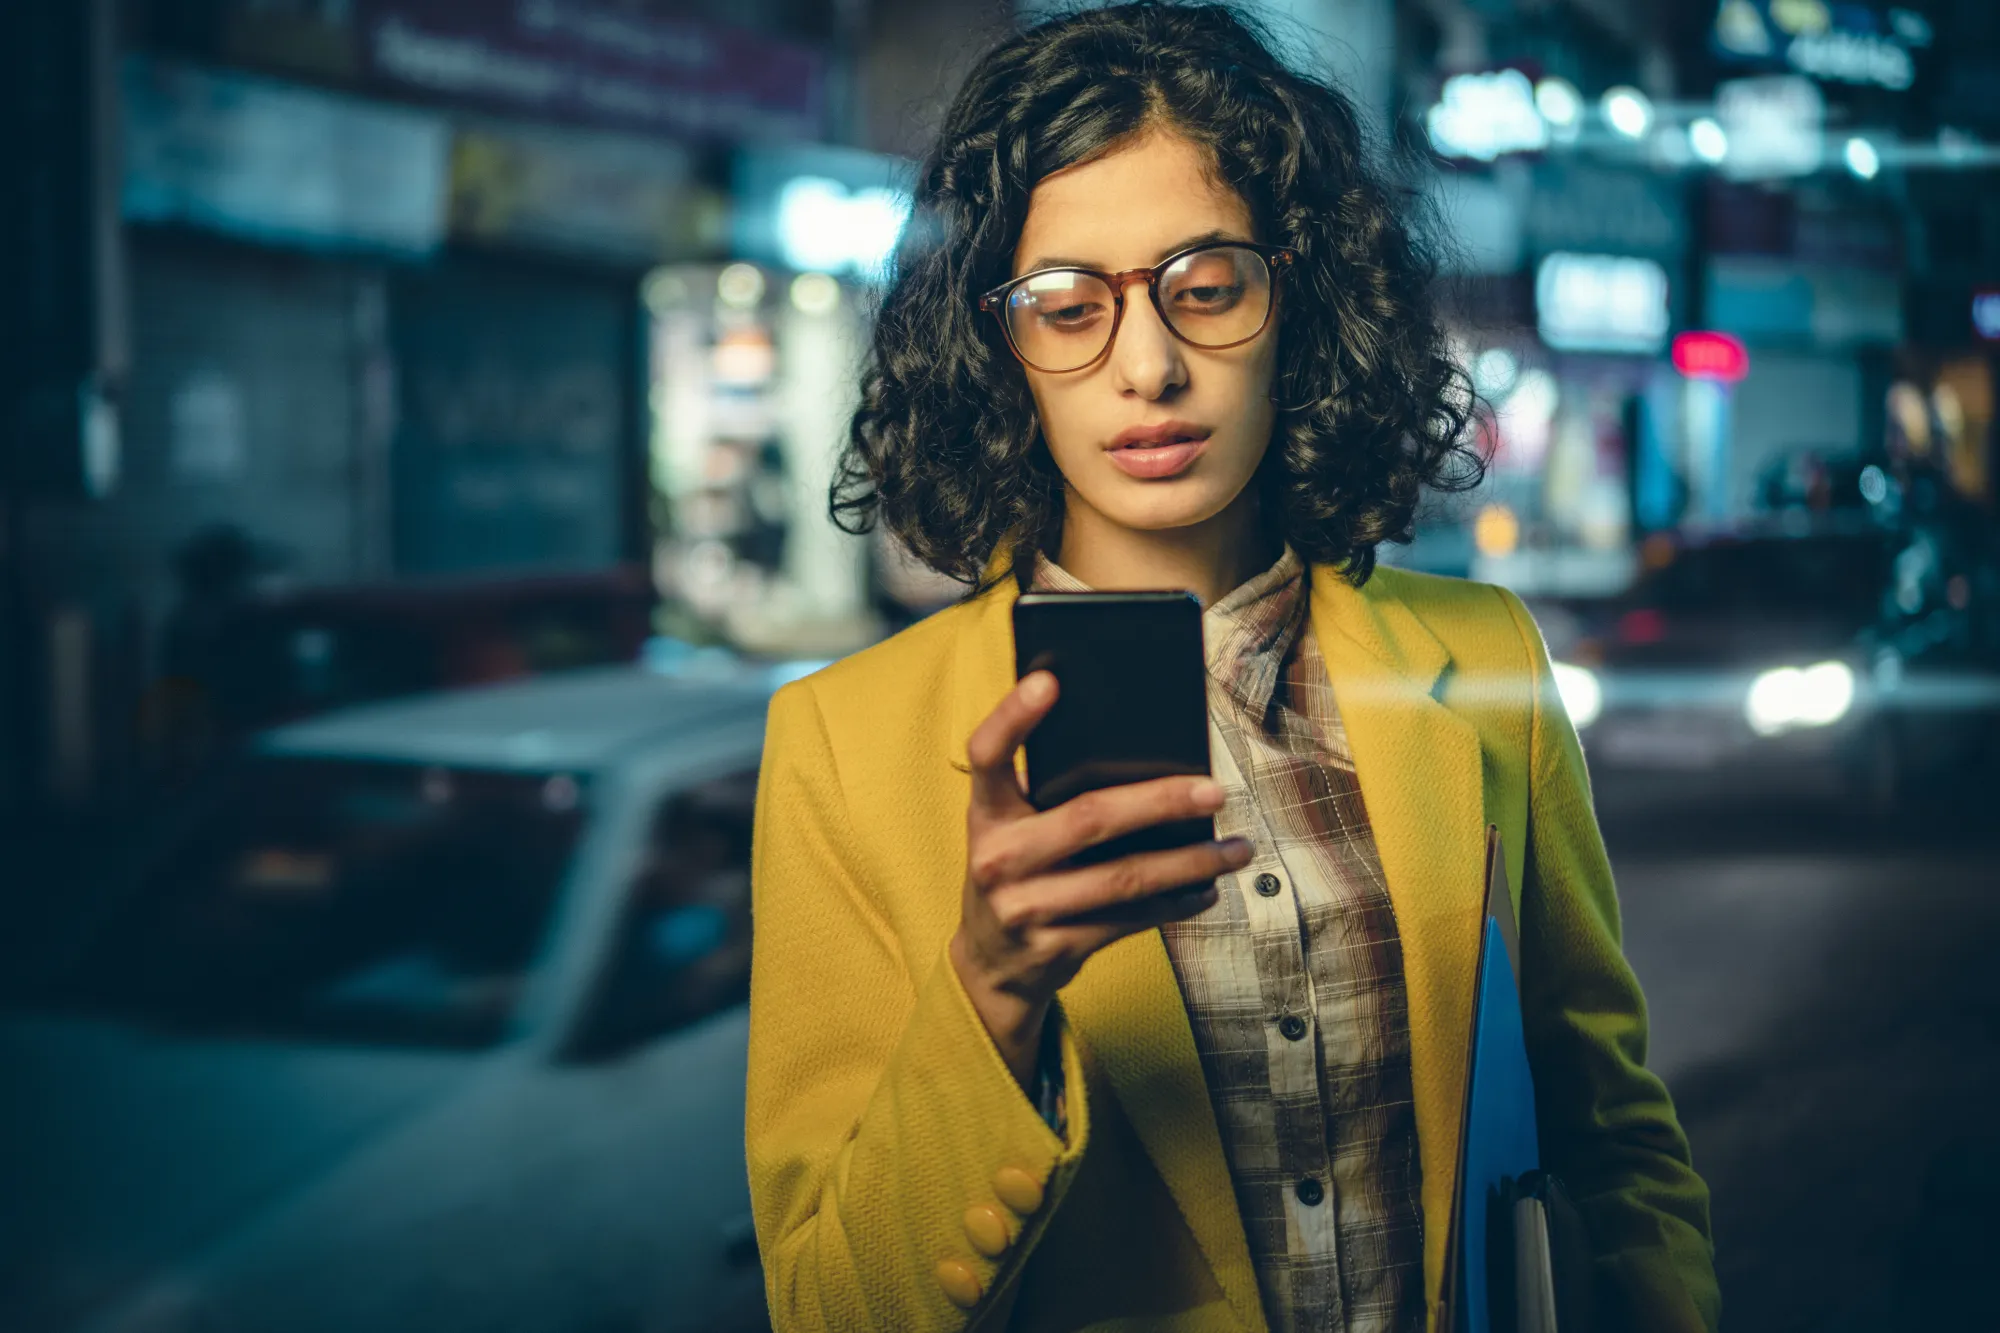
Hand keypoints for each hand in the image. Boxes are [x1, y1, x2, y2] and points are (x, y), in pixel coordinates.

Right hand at [949, 670, 1252, 1088]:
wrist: (991, 964)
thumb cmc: (1017, 872)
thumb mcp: (1011, 829)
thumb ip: (1049, 795)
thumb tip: (1141, 753)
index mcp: (986, 813)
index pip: (987, 755)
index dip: (1012, 716)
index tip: (1048, 681)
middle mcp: (998, 858)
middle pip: (1088, 818)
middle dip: (1160, 802)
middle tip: (1215, 791)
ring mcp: (1025, 908)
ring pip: (1124, 877)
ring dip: (1190, 863)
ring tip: (1236, 849)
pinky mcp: (1056, 948)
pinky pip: (1130, 919)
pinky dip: (1176, 903)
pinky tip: (1207, 888)